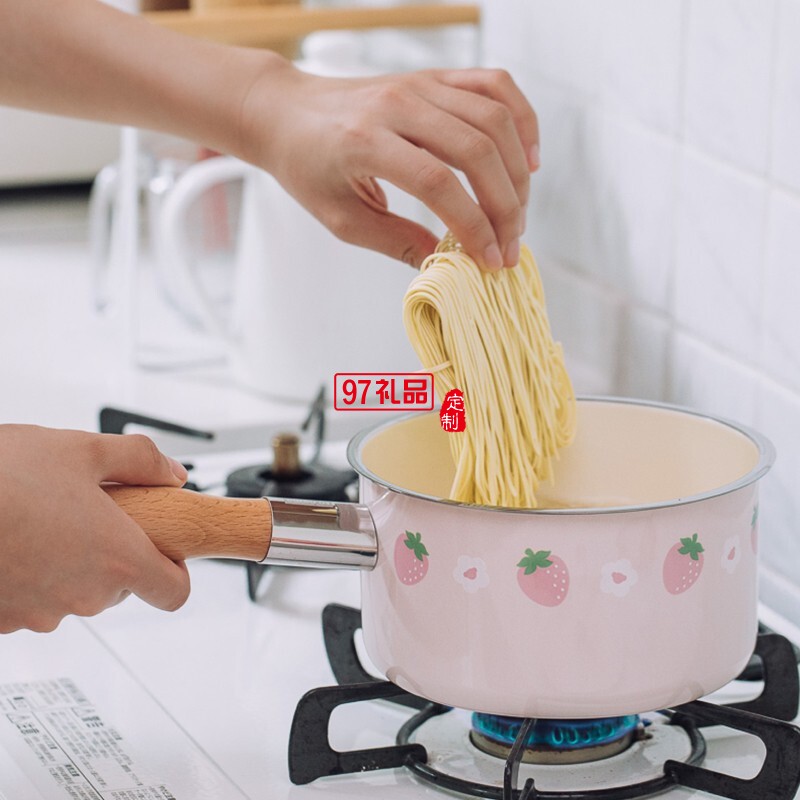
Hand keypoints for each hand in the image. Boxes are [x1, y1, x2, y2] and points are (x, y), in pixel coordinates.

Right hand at [0, 425, 190, 633]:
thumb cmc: (3, 477)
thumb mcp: (83, 450)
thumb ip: (140, 461)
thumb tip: (173, 473)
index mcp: (117, 557)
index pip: (173, 592)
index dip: (175, 571)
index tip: (166, 551)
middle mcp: (85, 595)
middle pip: (122, 586)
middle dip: (113, 552)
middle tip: (89, 515)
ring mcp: (43, 613)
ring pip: (76, 592)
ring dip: (71, 564)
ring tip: (43, 521)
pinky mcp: (6, 619)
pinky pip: (35, 600)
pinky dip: (34, 576)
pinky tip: (17, 541)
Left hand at [240, 63, 538, 270]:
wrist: (286, 111)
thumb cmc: (306, 165)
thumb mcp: (341, 218)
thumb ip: (394, 241)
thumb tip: (444, 263)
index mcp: (365, 141)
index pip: (438, 184)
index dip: (473, 226)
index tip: (489, 260)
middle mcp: (398, 104)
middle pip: (476, 150)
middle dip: (505, 207)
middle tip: (510, 246)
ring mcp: (420, 84)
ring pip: (494, 118)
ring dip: (516, 173)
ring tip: (517, 215)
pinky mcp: (434, 78)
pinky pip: (495, 86)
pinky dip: (522, 120)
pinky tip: (527, 160)